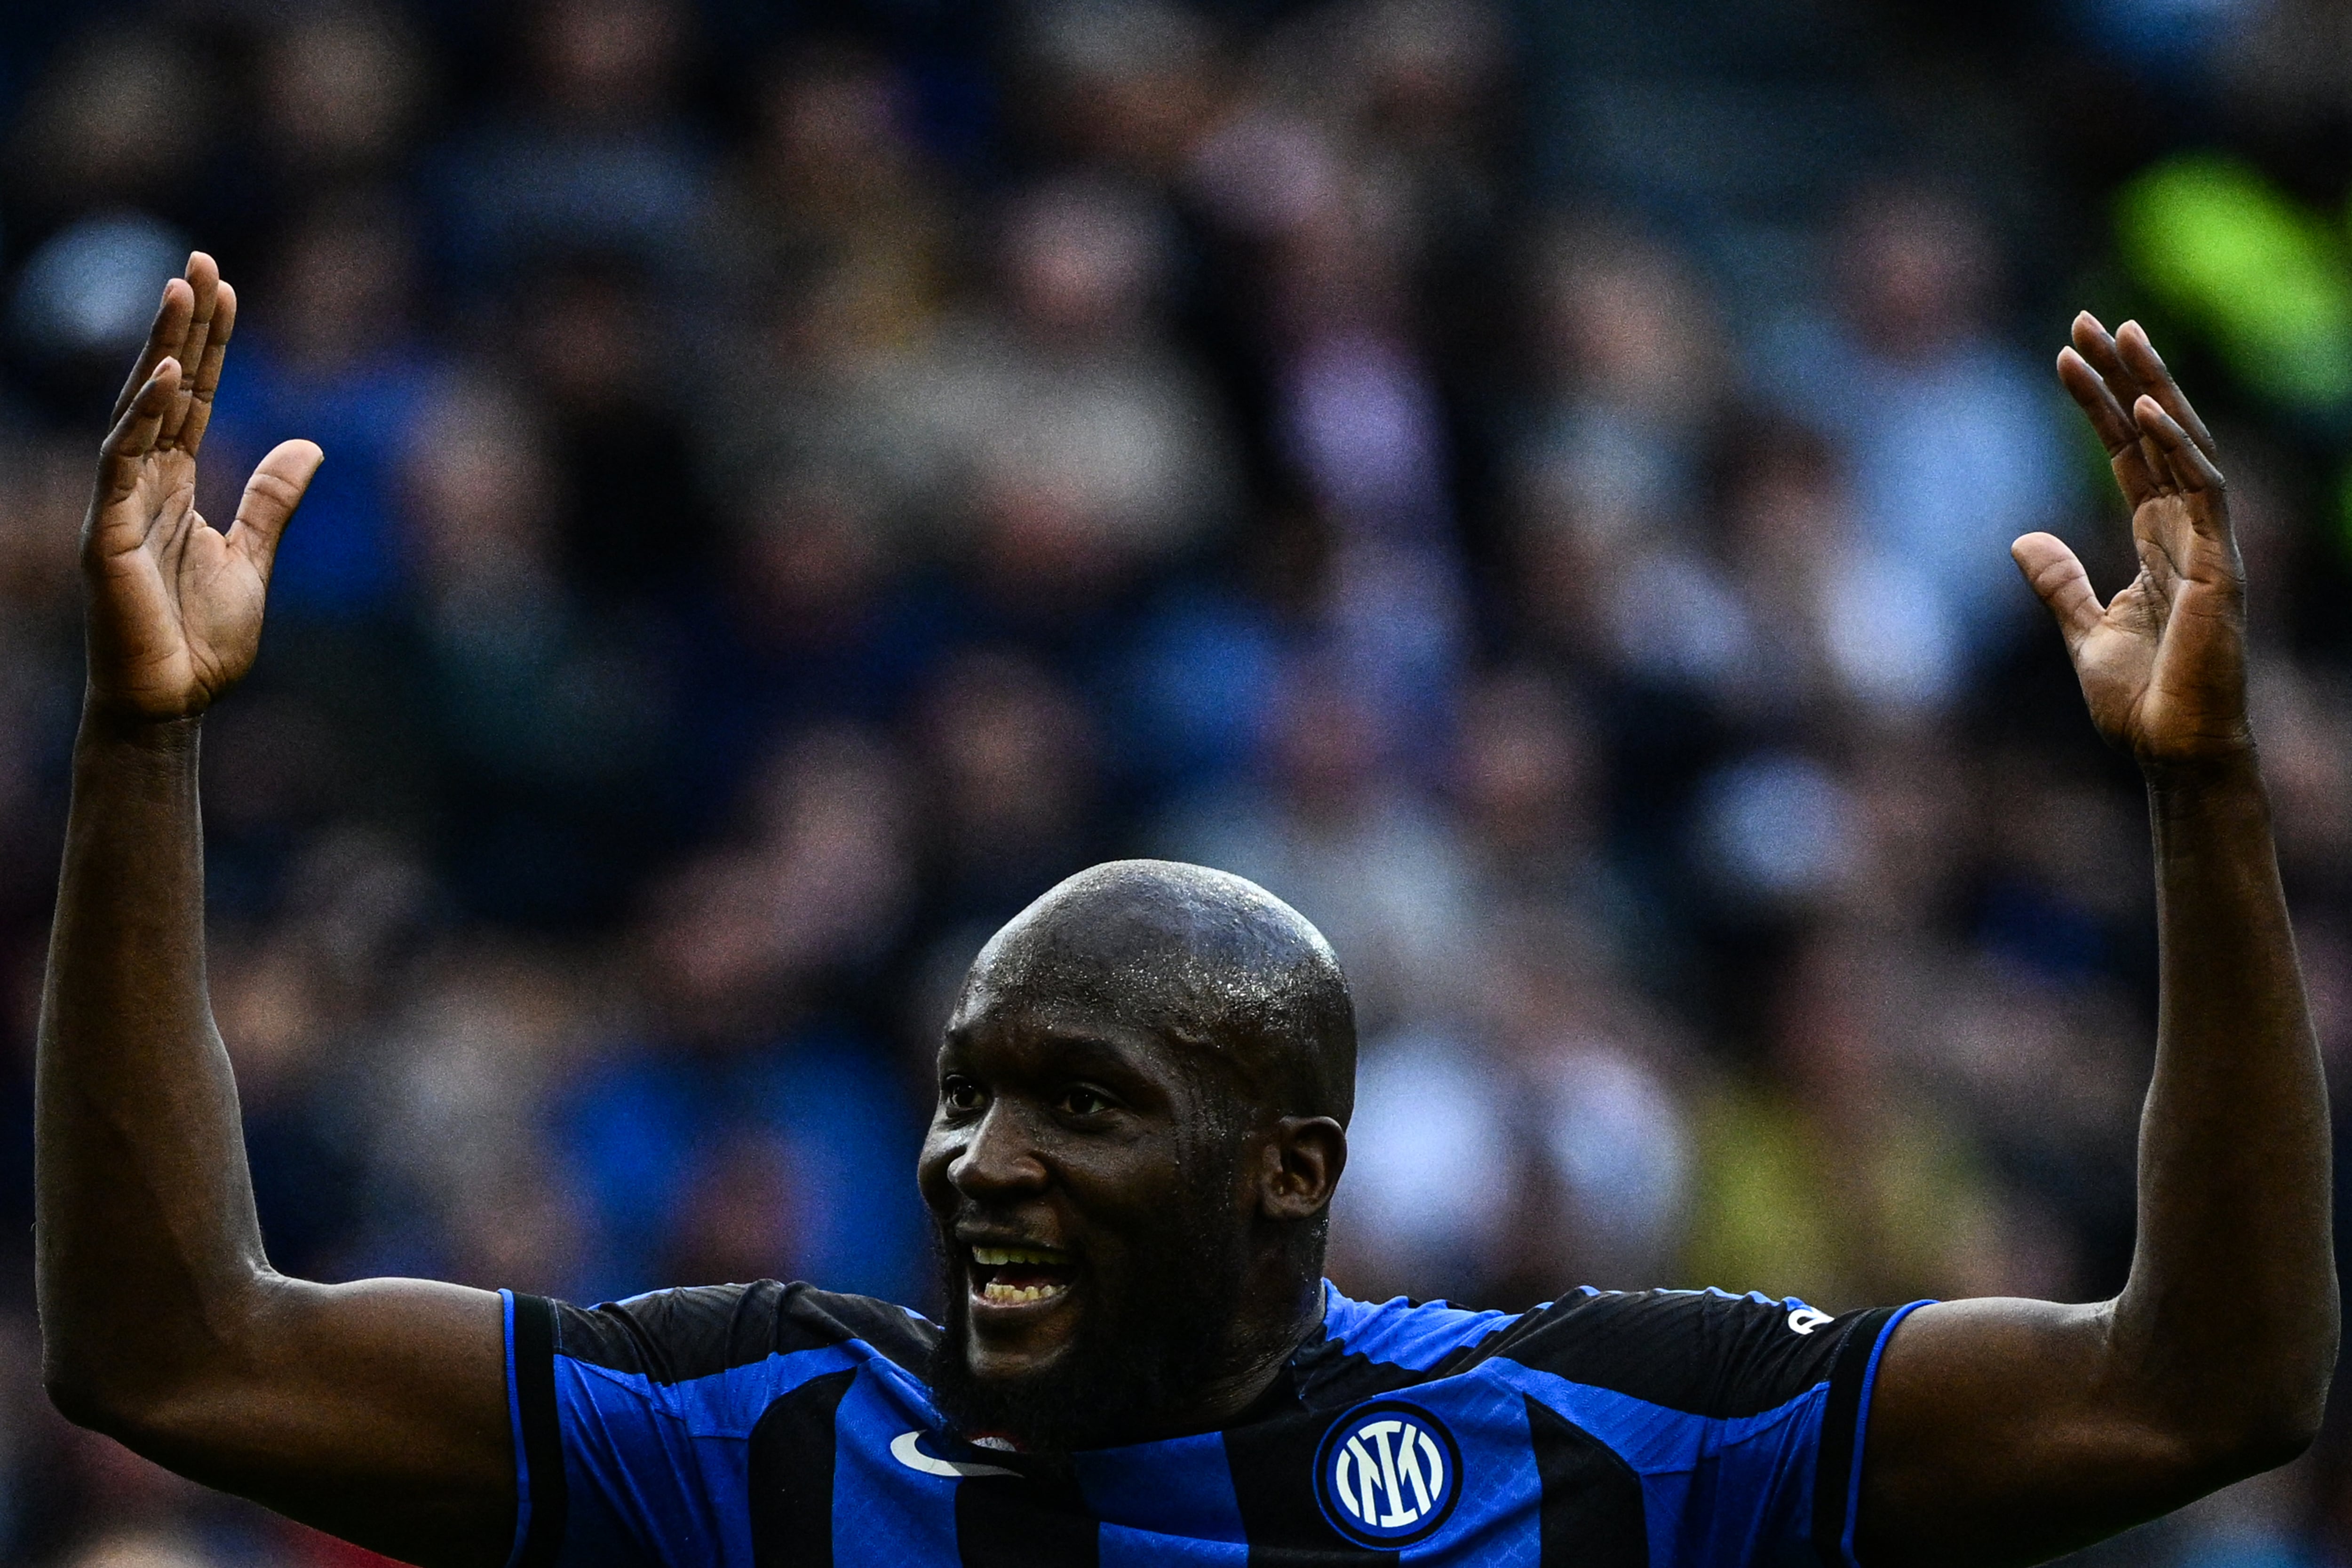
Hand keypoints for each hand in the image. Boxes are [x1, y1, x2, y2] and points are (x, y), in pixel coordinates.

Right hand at [82, 252, 321, 722]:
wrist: (175, 705)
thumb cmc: (203, 641)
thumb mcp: (254, 559)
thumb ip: (272, 501)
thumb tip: (308, 445)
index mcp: (177, 487)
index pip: (196, 399)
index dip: (212, 344)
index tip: (225, 287)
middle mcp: (144, 484)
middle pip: (166, 387)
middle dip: (182, 325)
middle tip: (200, 259)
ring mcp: (120, 504)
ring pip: (140, 410)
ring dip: (161, 349)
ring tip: (182, 289)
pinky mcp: (106, 534)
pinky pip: (123, 462)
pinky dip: (144, 418)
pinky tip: (170, 377)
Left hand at [2015, 314, 2247, 775]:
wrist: (2168, 750)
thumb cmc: (2137, 700)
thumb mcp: (2082, 630)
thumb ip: (2058, 583)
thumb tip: (2021, 539)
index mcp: (2156, 542)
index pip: (2127, 455)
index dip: (2099, 404)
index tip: (2065, 356)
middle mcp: (2187, 532)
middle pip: (2156, 436)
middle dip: (2126, 375)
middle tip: (2090, 320)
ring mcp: (2209, 545)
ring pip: (2184, 447)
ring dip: (2153, 388)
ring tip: (2120, 335)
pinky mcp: (2220, 567)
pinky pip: (2204, 491)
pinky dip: (2178, 448)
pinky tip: (2147, 410)